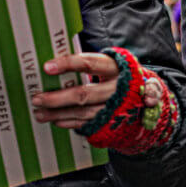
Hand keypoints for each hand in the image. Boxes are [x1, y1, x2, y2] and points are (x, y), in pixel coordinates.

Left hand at [32, 51, 161, 129]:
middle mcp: (116, 89)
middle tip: (36, 98)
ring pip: (82, 112)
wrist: (149, 99)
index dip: (67, 64)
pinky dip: (70, 122)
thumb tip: (62, 62)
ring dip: (58, 113)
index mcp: (116, 68)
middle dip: (57, 98)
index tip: (46, 67)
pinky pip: (87, 124)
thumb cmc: (123, 76)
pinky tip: (55, 120)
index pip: (89, 63)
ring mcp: (115, 109)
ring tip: (38, 111)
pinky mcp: (112, 123)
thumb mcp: (117, 64)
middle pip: (83, 94)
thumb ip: (92, 63)